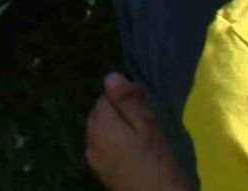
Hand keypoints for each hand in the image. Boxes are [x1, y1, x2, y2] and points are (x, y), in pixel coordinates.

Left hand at [86, 72, 191, 190]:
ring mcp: (93, 157)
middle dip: (120, 113)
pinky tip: (133, 152)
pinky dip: (115, 144)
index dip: (127, 98)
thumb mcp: (148, 127)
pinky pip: (103, 146)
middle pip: (101, 112)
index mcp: (101, 125)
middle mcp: (90, 139)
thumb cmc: (157, 162)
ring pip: (102, 129)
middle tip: (146, 124)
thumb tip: (110, 76)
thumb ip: (128, 102)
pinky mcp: (99, 170)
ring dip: (117, 128)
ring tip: (141, 138)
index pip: (106, 96)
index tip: (146, 109)